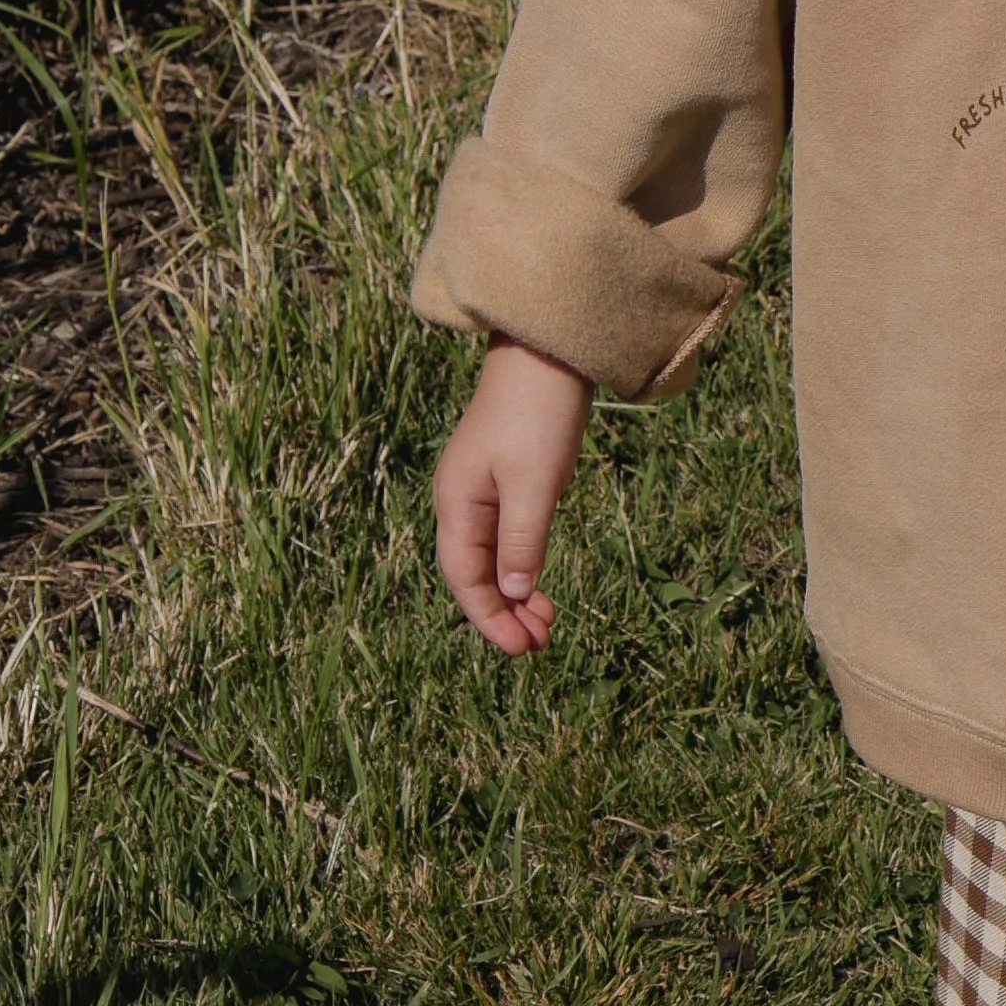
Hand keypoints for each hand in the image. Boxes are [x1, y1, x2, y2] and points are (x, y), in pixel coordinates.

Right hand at [436, 339, 593, 657]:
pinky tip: (539, 585)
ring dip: (517, 594)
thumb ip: (523, 540)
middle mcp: (461, 502)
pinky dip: (523, 566)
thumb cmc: (538, 415)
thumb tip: (515, 592)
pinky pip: (506, 538)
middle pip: (475, 574)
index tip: (522, 650)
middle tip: (541, 646)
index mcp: (457, 504)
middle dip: (505, 614)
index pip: (466, 578)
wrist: (546, 355)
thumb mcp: (536, 484)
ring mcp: (481, 492)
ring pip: (493, 559)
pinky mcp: (505, 483)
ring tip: (547, 624)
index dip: (491, 618)